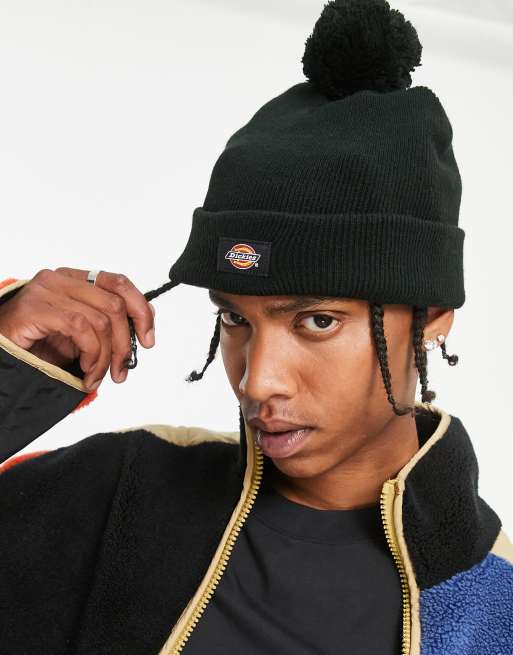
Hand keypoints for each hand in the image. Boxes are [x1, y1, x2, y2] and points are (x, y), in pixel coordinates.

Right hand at [0, 268, 155, 390]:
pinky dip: (91, 353)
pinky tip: (85, 369)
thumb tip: (144, 324)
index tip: (148, 338)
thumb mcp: (82, 334)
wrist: (0, 354)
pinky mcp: (35, 308)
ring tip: (97, 375)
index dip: (141, 310)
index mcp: (75, 279)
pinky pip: (80, 327)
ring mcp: (46, 291)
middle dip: (125, 342)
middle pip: (114, 304)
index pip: (119, 283)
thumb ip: (108, 324)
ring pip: (100, 320)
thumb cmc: (37, 344)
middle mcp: (61, 279)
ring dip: (105, 356)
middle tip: (122, 369)